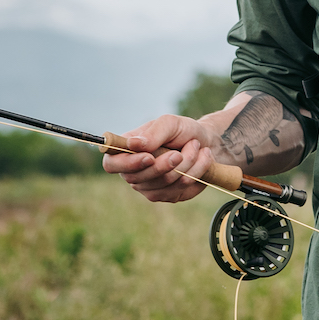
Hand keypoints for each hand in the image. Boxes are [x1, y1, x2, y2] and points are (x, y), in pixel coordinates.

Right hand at [101, 113, 221, 203]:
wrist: (206, 142)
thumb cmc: (183, 131)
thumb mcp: (170, 123)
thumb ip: (153, 133)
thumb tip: (133, 144)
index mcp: (127, 151)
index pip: (111, 164)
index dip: (127, 164)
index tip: (149, 157)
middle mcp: (135, 172)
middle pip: (138, 179)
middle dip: (165, 164)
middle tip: (182, 150)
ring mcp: (151, 187)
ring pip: (164, 183)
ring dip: (187, 163)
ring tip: (195, 146)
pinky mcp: (169, 196)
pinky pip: (180, 189)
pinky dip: (196, 171)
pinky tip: (201, 158)